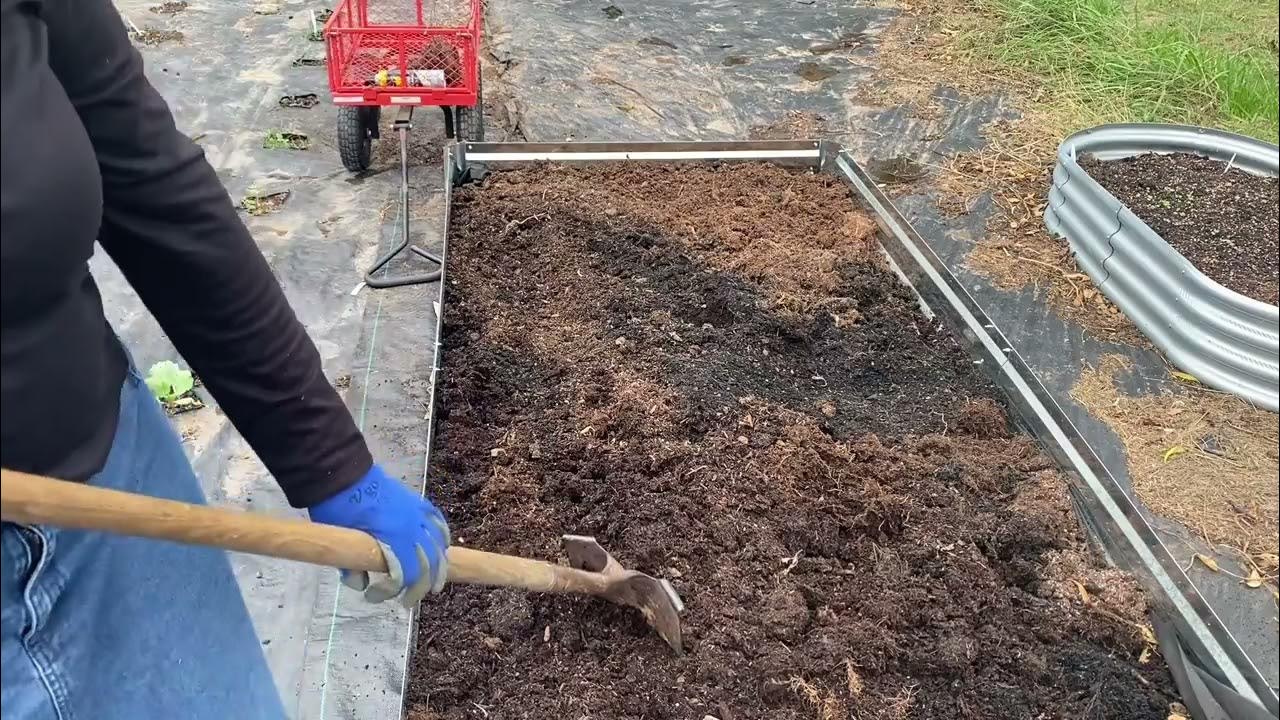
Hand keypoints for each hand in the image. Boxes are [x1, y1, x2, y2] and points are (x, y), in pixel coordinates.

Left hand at [308, 465, 449, 607]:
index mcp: (394, 538)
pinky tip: (442, 546)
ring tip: (436, 579)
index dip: (395, 590)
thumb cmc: (338, 508)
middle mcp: (412, 527)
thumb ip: (352, 565)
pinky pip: (437, 521)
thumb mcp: (340, 540)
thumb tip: (361, 584)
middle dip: (422, 585)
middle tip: (410, 599)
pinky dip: (442, 536)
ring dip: (439, 564)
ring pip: (438, 544)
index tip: (375, 595)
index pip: (406, 574)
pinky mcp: (416, 502)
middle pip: (428, 563)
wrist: (342, 474)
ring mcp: (416, 513)